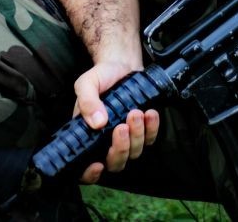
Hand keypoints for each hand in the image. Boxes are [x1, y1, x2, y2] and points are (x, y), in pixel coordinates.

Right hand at [73, 61, 159, 183]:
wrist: (121, 64)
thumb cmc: (101, 76)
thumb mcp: (86, 84)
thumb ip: (87, 101)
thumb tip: (97, 123)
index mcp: (88, 136)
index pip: (85, 167)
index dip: (91, 174)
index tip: (98, 165)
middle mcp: (106, 141)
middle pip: (115, 163)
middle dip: (120, 149)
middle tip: (121, 127)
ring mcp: (126, 137)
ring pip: (134, 152)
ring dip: (137, 136)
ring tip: (135, 113)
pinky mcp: (142, 129)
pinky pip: (150, 138)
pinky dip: (152, 128)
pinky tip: (150, 113)